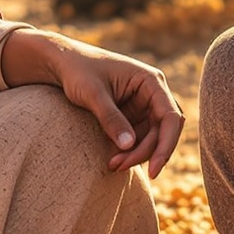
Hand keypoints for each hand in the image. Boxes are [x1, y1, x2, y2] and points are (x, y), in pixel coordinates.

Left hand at [0, 28, 183, 176]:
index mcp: (150, 81)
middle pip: (163, 131)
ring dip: (135, 155)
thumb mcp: (93, 94)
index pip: (170, 117)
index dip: (166, 145)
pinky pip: (138, 139)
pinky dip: (128, 152)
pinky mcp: (132, 116)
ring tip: (112, 164)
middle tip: (120, 166)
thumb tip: (129, 146)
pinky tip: (113, 160)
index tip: (154, 169)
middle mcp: (152, 94)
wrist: (63, 64)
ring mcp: (143, 106)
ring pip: (152, 139)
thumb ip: (111, 118)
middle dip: (146, 152)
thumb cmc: (78, 71)